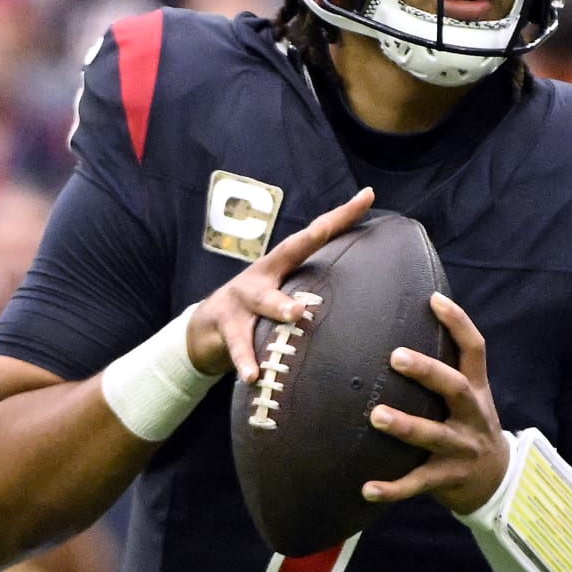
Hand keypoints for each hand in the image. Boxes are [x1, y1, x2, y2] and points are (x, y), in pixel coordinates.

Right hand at [184, 186, 374, 383]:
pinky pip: (239, 345)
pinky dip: (246, 361)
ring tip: (296, 313)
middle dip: (308, 240)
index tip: (367, 196)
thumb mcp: (282, 295)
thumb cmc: (257, 313)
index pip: (314, 235)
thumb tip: (366, 295)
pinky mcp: (226, 327)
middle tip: (325, 229)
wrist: (203, 329)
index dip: (341, 216)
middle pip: (287, 253)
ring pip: (263, 301)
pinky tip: (253, 376)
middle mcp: (263, 276)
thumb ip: (313, 291)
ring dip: (280, 306)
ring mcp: (241, 300)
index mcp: (281, 266)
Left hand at [365, 292, 509, 515]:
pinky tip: (366, 489)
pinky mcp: (448, 478)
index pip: (475, 349)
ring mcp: (462, 448)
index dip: (458, 323)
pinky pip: (419, 483)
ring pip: (434, 435)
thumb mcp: (467, 397)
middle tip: (395, 356)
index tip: (434, 299)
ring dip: (405, 426)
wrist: (496, 479)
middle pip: (454, 388)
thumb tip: (399, 329)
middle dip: (427, 371)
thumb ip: (443, 371)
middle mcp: (472, 415)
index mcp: (476, 390)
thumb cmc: (467, 427)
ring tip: (376, 416)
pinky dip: (393, 488)